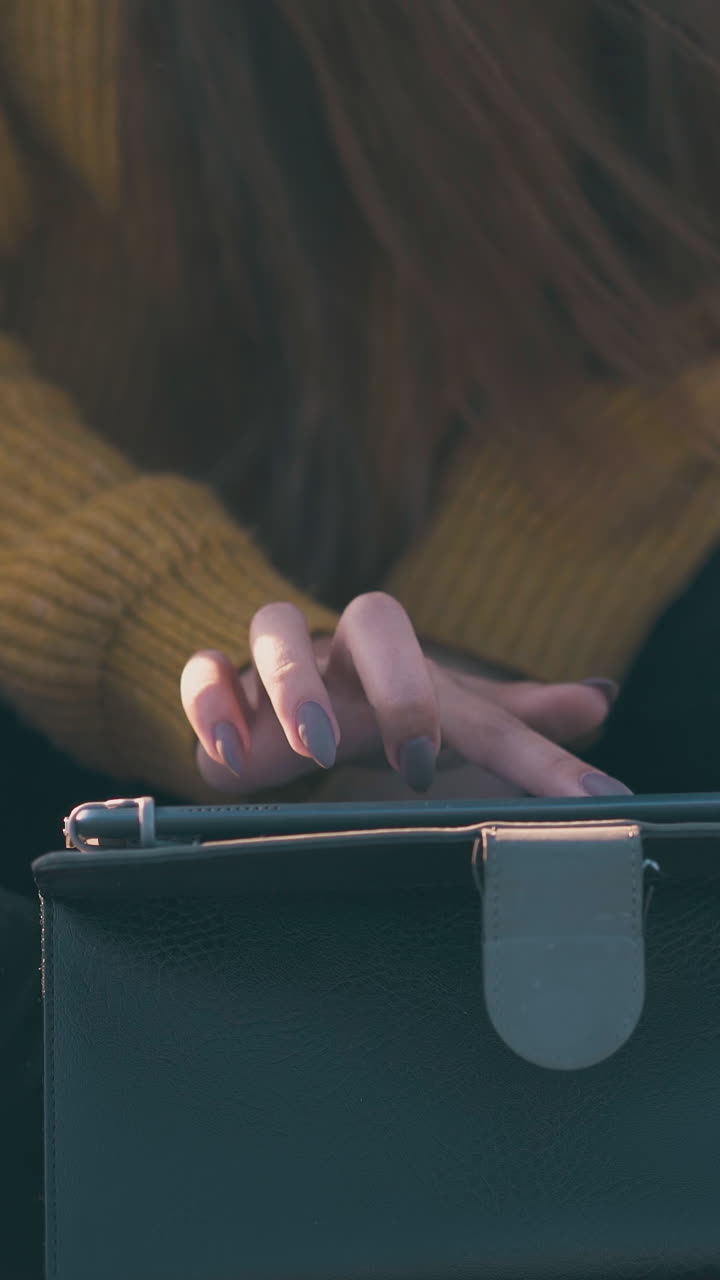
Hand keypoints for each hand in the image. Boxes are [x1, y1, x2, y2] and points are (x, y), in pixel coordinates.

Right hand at [180, 592, 628, 797]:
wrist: (272, 688)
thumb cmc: (371, 706)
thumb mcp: (444, 720)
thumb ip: (516, 721)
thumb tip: (600, 700)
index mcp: (405, 656)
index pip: (466, 682)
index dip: (511, 738)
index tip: (521, 789)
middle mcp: (346, 646)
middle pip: (375, 618)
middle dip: (399, 684)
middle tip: (414, 759)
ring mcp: (277, 658)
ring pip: (275, 628)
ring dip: (293, 684)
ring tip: (308, 749)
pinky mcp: (218, 682)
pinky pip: (201, 670)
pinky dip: (210, 705)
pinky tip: (227, 759)